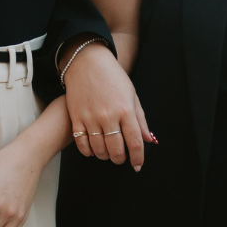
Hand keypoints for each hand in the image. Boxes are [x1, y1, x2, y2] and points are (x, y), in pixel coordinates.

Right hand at [62, 40, 152, 168]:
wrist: (86, 62)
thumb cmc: (112, 77)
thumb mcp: (131, 95)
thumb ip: (140, 119)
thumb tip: (149, 140)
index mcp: (126, 110)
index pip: (135, 142)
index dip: (138, 158)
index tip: (137, 165)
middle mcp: (109, 116)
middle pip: (116, 150)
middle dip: (120, 159)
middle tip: (121, 158)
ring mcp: (91, 118)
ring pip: (99, 149)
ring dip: (105, 156)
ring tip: (107, 153)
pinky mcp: (76, 117)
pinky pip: (82, 144)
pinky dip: (88, 151)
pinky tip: (93, 149)